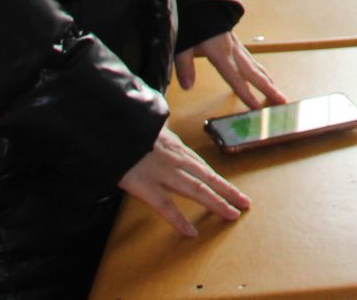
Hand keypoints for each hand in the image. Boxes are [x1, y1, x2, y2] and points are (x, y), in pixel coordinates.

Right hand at [118, 126, 250, 238]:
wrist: (111, 125)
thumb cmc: (129, 125)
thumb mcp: (150, 126)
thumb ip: (160, 134)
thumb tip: (164, 134)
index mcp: (174, 147)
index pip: (202, 167)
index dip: (218, 180)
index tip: (232, 190)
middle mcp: (175, 159)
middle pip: (207, 178)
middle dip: (227, 191)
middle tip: (245, 204)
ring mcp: (162, 172)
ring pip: (196, 190)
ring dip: (216, 203)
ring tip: (232, 215)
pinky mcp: (145, 185)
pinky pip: (165, 206)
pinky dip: (179, 220)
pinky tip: (191, 232)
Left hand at [175, 32, 283, 110]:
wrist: (201, 1)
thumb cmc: (193, 22)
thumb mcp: (182, 45)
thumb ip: (185, 66)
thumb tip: (188, 87)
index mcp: (220, 52)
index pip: (235, 77)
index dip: (246, 92)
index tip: (257, 106)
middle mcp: (232, 50)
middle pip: (253, 72)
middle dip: (268, 88)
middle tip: (283, 100)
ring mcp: (236, 45)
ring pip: (255, 65)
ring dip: (267, 80)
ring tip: (277, 92)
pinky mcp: (235, 42)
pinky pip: (251, 59)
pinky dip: (259, 70)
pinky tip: (262, 75)